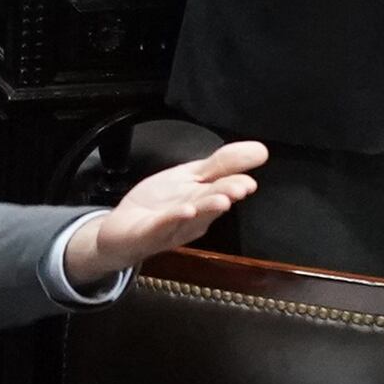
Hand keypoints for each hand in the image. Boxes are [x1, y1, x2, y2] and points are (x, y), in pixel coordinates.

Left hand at [64, 139, 266, 285]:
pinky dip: (173, 218)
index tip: (251, 181)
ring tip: (221, 200)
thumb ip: (223, 163)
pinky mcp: (148, 233)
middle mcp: (194, 217)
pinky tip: (185, 210)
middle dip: (226, 194)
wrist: (123, 231)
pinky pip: (162, 226)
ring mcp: (172, 227)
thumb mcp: (192, 175)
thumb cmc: (161, 204)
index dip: (237, 184)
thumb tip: (261, 149)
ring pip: (191, 216)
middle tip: (241, 187)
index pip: (224, 189)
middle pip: (211, 203)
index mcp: (205, 200)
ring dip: (206, 208)